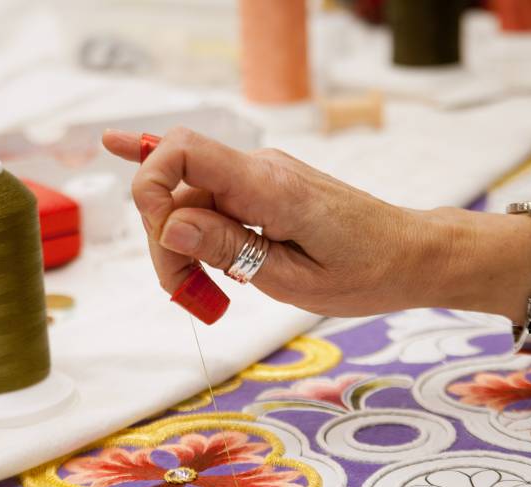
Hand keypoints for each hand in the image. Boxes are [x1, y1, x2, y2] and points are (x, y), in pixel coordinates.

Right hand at [101, 126, 453, 316]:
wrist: (408, 255)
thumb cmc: (364, 273)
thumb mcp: (294, 279)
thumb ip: (229, 248)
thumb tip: (168, 225)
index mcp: (270, 187)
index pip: (186, 154)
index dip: (151, 187)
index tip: (163, 243)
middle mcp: (260, 169)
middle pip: (177, 187)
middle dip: (164, 241)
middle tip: (188, 295)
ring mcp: (259, 175)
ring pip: (188, 197)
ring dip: (178, 243)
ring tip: (202, 290)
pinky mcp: (260, 188)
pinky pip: (207, 185)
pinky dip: (169, 183)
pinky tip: (122, 147)